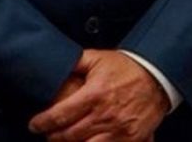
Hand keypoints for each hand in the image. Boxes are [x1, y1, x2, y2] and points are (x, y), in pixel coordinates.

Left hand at [28, 49, 166, 141]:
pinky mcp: (132, 139)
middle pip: (71, 135)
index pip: (60, 115)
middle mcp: (105, 115)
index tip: (34, 125)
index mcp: (94, 95)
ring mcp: (120, 130)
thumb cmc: (125, 67)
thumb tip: (53, 64)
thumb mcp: (96, 58)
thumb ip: (73, 62)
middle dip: (54, 137)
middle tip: (46, 135)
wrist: (157, 77)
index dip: (43, 123)